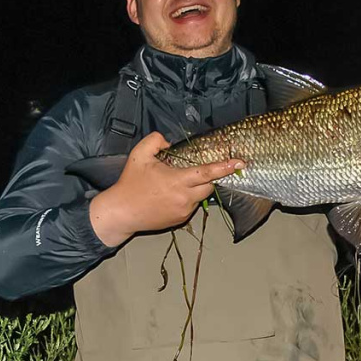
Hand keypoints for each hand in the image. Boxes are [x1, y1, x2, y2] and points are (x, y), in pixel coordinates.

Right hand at [90, 132, 244, 246]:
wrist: (121, 213)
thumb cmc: (130, 183)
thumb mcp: (139, 155)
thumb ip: (156, 141)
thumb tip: (169, 142)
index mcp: (178, 180)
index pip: (208, 173)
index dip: (225, 167)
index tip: (239, 163)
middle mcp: (185, 197)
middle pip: (209, 186)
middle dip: (207, 177)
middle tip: (194, 170)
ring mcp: (184, 211)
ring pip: (200, 197)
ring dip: (195, 188)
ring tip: (172, 184)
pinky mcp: (180, 220)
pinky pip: (191, 206)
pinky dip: (187, 198)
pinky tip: (168, 195)